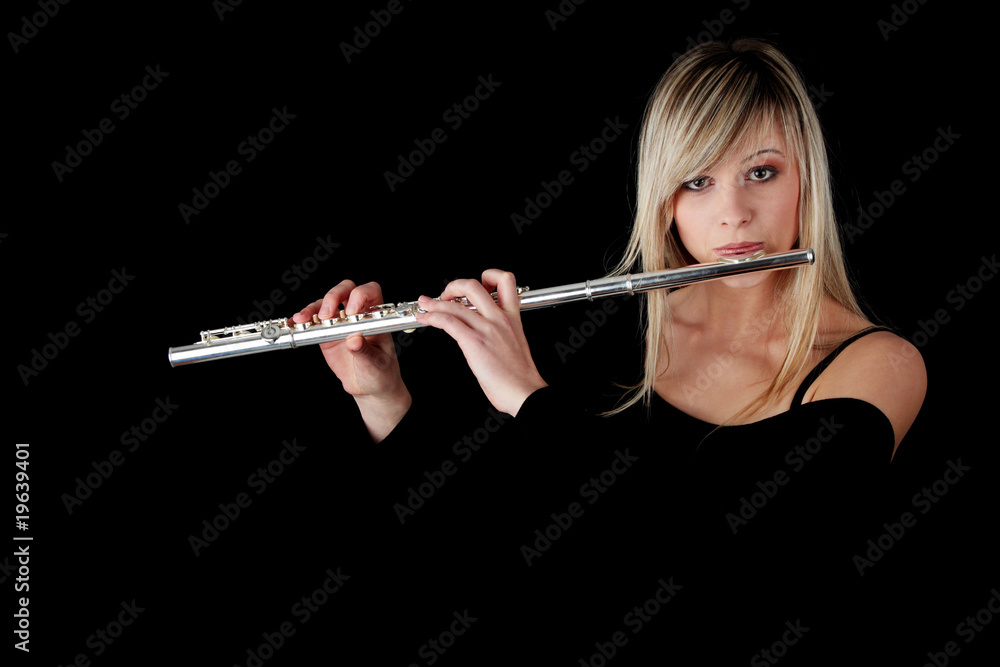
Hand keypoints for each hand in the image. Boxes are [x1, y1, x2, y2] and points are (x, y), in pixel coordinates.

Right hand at [293, 280, 409, 441]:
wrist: (368, 388)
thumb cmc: (380, 372)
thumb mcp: (377, 364)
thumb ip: (365, 352)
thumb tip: (354, 339)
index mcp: (376, 317)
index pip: (371, 292)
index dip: (361, 296)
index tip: (352, 312)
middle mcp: (358, 314)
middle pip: (345, 290)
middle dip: (333, 297)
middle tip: (327, 315)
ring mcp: (340, 322)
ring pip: (325, 303)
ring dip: (313, 308)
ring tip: (304, 320)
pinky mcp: (325, 332)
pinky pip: (312, 321)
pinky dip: (303, 320)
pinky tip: (295, 323)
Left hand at [414, 269, 546, 415]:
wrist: (525, 392)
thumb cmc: (519, 375)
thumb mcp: (515, 343)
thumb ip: (501, 331)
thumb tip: (485, 331)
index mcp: (512, 317)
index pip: (505, 280)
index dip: (487, 276)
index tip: (477, 285)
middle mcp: (499, 318)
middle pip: (473, 285)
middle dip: (453, 285)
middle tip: (446, 294)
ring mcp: (487, 329)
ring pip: (455, 303)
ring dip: (434, 302)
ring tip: (425, 304)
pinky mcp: (474, 342)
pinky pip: (448, 321)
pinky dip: (432, 316)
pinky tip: (425, 319)